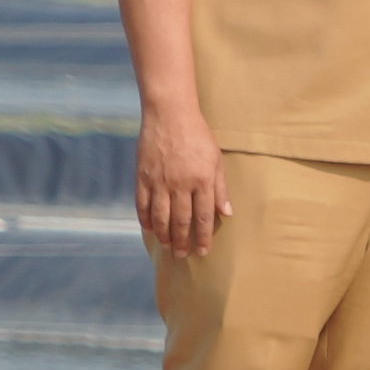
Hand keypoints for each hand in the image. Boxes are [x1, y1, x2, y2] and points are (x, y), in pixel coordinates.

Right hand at [139, 108, 228, 259]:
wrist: (169, 115)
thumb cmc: (197, 136)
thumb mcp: (216, 159)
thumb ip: (221, 188)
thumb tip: (227, 213)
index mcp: (202, 181)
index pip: (204, 217)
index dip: (204, 236)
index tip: (203, 251)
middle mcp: (180, 184)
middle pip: (181, 221)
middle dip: (182, 241)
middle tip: (182, 254)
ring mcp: (159, 181)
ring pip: (161, 216)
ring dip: (164, 234)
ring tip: (167, 246)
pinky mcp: (143, 176)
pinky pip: (142, 203)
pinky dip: (145, 218)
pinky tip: (149, 229)